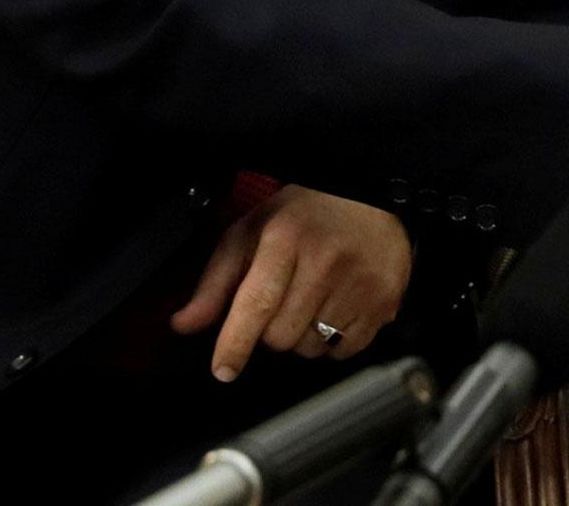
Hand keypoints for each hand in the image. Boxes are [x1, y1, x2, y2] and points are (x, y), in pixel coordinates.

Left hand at [171, 185, 412, 380]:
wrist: (372, 198)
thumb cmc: (306, 216)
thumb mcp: (252, 233)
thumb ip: (216, 282)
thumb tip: (184, 324)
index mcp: (286, 238)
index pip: (256, 303)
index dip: (235, 343)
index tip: (224, 370)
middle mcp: (326, 260)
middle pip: (281, 336)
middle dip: (273, 329)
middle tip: (285, 299)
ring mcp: (360, 282)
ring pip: (311, 347)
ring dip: (304, 337)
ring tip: (315, 300)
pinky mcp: (384, 300)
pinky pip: (345, 350)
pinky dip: (334, 342)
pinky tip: (337, 308)